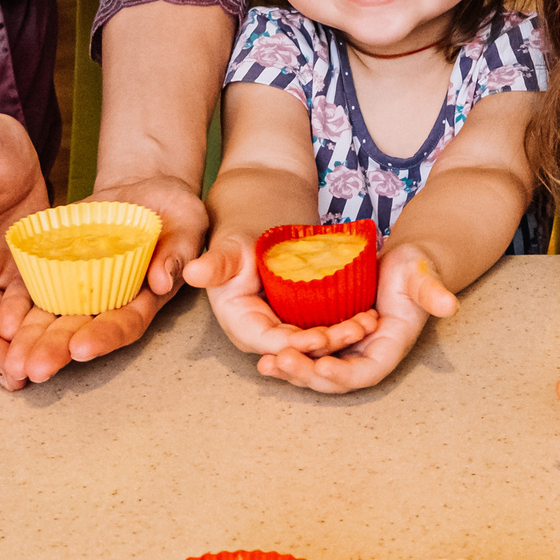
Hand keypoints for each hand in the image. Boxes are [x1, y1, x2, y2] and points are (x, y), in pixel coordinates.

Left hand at [0, 171, 210, 385]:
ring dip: (30, 339)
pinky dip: (19, 303)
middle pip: (80, 330)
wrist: (145, 192)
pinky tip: (3, 322)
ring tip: (11, 359)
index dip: (103, 337)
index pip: (123, 324)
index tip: (81, 349)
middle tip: (31, 368)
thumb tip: (161, 279)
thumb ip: (178, 252)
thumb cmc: (176, 213)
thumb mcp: (188, 225)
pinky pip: (35, 288)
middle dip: (55, 349)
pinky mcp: (58, 265)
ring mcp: (80, 286)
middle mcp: (108, 301)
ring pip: (51, 317)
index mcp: (143, 299)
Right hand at [183, 232, 377, 359]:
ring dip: (343, 336)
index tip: (322, 339)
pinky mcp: (303, 315)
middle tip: (359, 330)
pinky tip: (370, 315)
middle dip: (328, 344)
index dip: (295, 345)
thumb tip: (189, 273)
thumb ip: (216, 263)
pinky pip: (325, 325)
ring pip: (315, 340)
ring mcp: (284, 324)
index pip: (268, 342)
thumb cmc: (241, 227)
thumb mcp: (230, 244)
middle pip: (296, 347)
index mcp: (239, 320)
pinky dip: (346, 322)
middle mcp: (262, 330)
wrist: (261, 212)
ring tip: (370, 322)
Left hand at [259, 243, 452, 394]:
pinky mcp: (332, 339)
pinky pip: (308, 355)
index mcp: (389, 347)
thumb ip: (433, 291)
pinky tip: (263, 353)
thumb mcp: (422, 275)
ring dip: (292, 371)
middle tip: (279, 362)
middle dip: (307, 374)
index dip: (343, 373)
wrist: (402, 262)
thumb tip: (449, 305)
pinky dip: (288, 356)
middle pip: (335, 377)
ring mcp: (348, 350)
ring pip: (317, 369)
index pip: (366, 372)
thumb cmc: (415, 267)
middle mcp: (366, 355)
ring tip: (264, 365)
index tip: (320, 366)